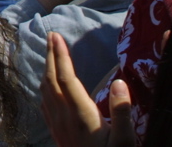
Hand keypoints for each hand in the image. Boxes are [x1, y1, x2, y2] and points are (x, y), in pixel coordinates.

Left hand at [42, 32, 133, 146]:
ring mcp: (58, 126)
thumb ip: (123, 112)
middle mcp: (64, 118)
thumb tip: (120, 82)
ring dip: (46, 68)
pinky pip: (45, 104)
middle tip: (50, 35)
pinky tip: (47, 84)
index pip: (66, 78)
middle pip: (51, 79)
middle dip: (50, 55)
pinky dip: (45, 86)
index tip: (57, 36)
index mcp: (81, 116)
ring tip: (50, 52)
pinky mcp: (57, 134)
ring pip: (45, 90)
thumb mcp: (126, 142)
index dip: (60, 55)